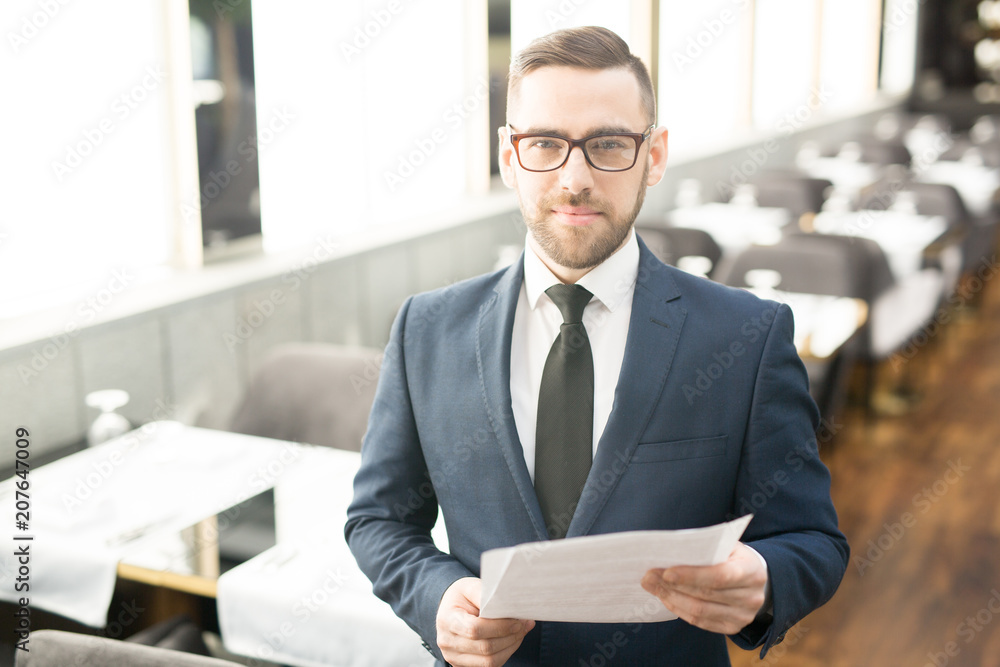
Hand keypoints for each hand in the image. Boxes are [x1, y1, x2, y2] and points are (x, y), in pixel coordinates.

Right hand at [435, 577, 534, 666]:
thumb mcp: (469, 587)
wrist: (450, 610)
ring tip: (522, 631)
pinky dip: (505, 653)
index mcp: (447, 620)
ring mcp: (454, 657)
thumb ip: (484, 594)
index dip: (500, 627)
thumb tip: (507, 604)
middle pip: (485, 648)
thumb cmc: (461, 597)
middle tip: (525, 624)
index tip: (517, 620)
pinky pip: (489, 665)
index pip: (475, 629)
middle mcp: (447, 642)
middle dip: (510, 637)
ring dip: (511, 647)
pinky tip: (512, 640)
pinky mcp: (463, 665)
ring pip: (490, 661)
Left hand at [640, 542, 767, 634]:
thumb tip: (670, 551)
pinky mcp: (732, 627)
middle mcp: (750, 597)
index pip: (720, 575)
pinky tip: (666, 598)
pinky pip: (700, 622)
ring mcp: (743, 616)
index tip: (666, 572)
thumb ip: (704, 548)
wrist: (757, 578)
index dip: (691, 575)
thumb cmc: (734, 557)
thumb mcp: (726, 544)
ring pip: (700, 611)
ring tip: (652, 586)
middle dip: (673, 585)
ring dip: (671, 598)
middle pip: (705, 595)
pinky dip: (679, 609)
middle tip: (648, 575)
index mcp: (751, 570)